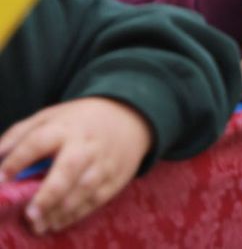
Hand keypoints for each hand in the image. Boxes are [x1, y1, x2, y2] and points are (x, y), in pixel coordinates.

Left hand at [0, 97, 151, 234]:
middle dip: (49, 193)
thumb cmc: (78, 120)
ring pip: (84, 189)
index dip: (18, 160)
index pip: (38, 142)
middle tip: (30, 213)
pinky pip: (97, 199)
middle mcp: (86, 145)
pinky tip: (58, 222)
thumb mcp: (48, 116)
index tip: (1, 179)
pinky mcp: (117, 177)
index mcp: (64, 127)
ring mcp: (104, 162)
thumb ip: (18, 135)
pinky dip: (77, 214)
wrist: (129, 116)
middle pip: (68, 169)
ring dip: (61, 210)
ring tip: (39, 225)